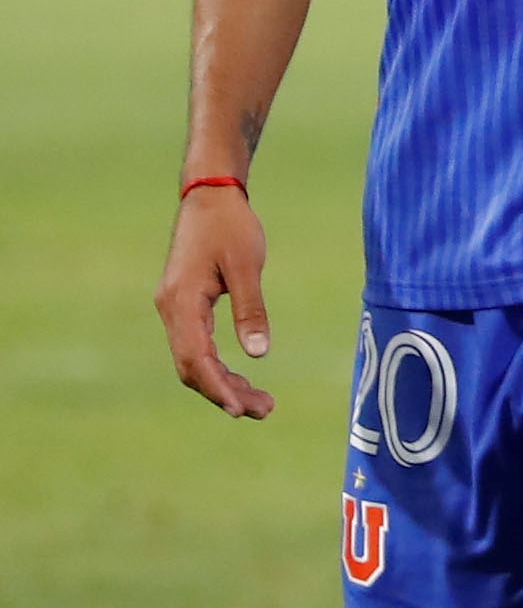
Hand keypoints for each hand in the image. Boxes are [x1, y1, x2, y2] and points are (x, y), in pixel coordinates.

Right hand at [156, 184, 277, 418]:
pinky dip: (217, 366)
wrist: (210, 197)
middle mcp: (171, 309)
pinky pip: (196, 346)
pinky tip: (242, 379)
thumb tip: (258, 353)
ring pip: (193, 360)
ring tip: (262, 403)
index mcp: (182, 301)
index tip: (238, 410)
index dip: (215, 386)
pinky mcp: (184, 306)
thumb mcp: (247, 267)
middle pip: (192, 366)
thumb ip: (251, 310)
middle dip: (225, 392)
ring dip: (223, 383)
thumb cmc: (231, 227)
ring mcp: (175, 309)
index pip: (194, 357)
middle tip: (265, 410)